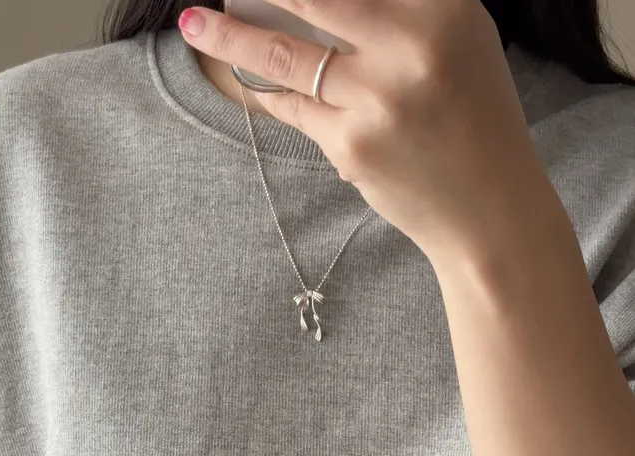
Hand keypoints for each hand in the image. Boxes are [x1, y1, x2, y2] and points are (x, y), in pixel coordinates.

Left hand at [178, 0, 548, 261]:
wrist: (487, 208)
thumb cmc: (470, 118)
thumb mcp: (458, 40)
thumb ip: (397, 10)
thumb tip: (309, 1)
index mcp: (445, 8)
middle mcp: (411, 46)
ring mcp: (376, 99)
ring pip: (284, 55)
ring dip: (230, 38)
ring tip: (194, 24)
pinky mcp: (351, 145)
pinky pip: (295, 108)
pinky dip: (274, 94)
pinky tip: (252, 82)